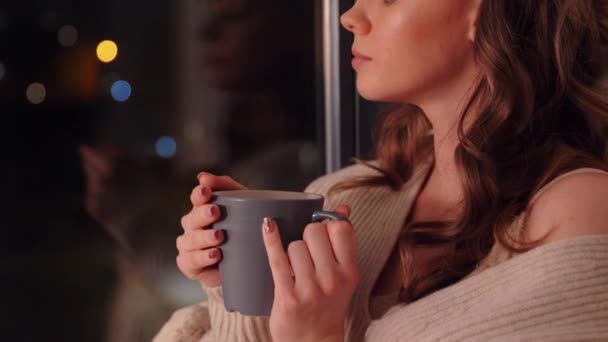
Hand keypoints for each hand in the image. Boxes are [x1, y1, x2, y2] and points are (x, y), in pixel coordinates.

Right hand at [176, 172, 246, 287]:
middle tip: (216, 212)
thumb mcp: (243, 204)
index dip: (199, 194)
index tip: (207, 191)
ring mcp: (189, 245)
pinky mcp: (189, 264)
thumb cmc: (243, 230)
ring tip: (220, 236)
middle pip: (191, 218)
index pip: (197, 198)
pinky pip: (190, 260)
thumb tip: (202, 176)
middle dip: (202, 215)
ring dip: (204, 237)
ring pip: (190, 239)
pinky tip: (215, 254)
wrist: (246, 262)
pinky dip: (202, 257)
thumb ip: (226, 186)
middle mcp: (192, 226)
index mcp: (203, 209)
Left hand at [262, 205, 358, 341]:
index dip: (328, 224)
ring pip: (295, 245)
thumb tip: (344, 207)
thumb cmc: (327, 306)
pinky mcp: (288, 296)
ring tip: (295, 270)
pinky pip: (277, 258)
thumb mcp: (343, 276)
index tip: (322, 232)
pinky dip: (271, 239)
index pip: (341, 228)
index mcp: (350, 271)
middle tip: (306, 253)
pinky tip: (267, 225)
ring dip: (291, 253)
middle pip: (314, 232)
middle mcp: (333, 280)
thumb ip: (344, 242)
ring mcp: (311, 289)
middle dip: (306, 236)